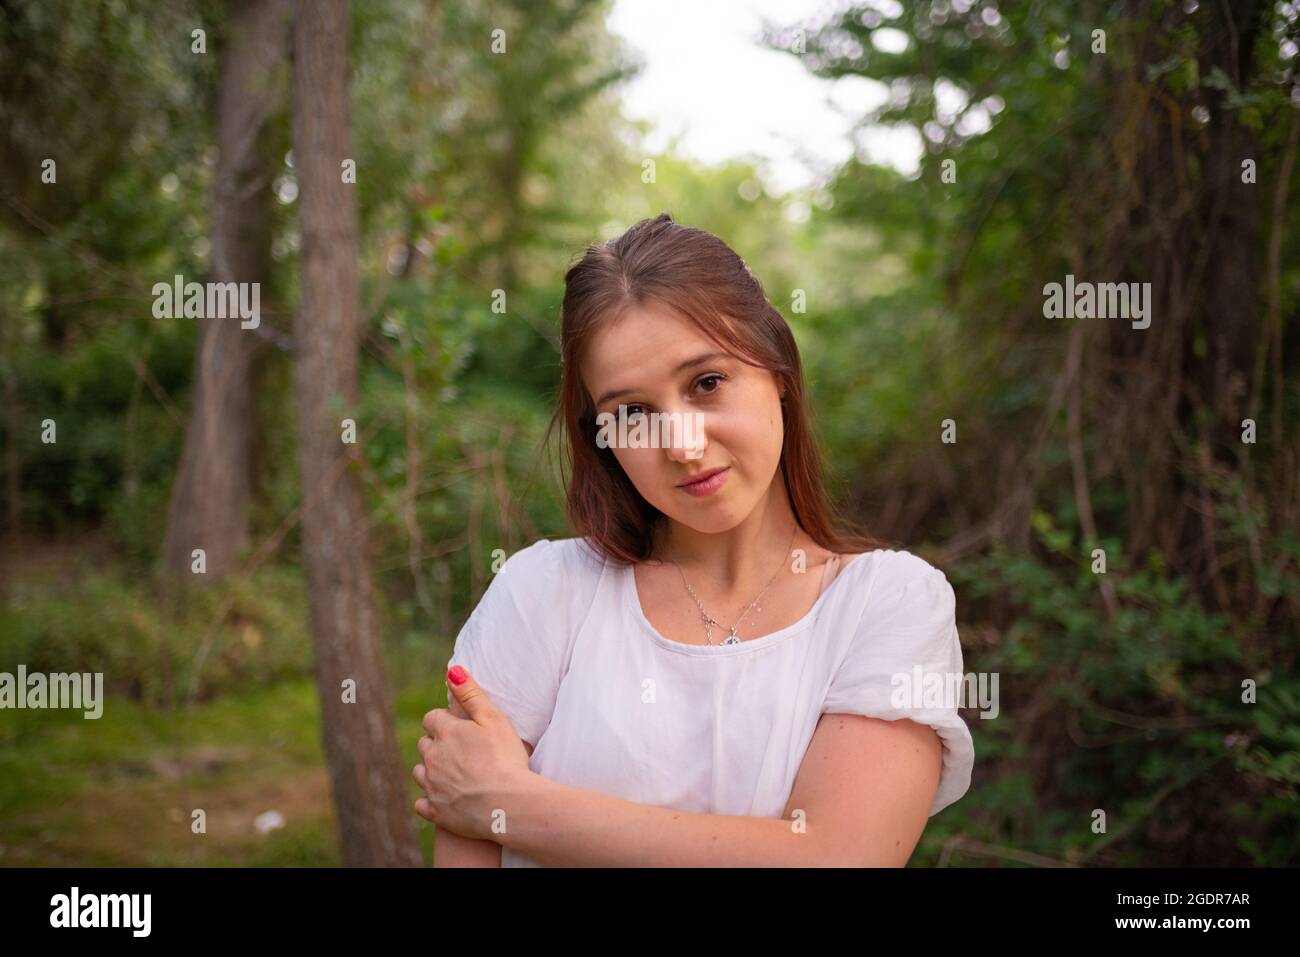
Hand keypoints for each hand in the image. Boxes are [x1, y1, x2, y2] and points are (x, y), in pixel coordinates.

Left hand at [412, 666, 534, 839]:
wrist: (507, 805)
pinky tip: (445, 799)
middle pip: (424, 745)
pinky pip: (422, 803)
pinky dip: (430, 800)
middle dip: (437, 744)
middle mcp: (432, 758)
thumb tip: (452, 671)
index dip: (444, 721)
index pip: (432, 718)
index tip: (459, 727)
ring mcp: (431, 786)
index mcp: (446, 733)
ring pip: (420, 773)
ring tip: (454, 774)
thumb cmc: (505, 759)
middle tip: (460, 750)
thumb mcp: (494, 719)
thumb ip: (471, 694)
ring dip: (431, 771)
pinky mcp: (435, 811)